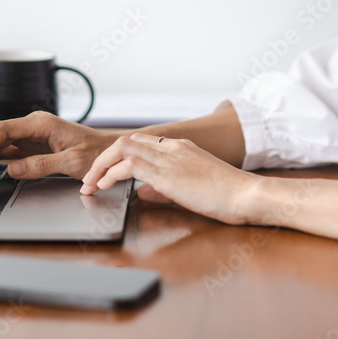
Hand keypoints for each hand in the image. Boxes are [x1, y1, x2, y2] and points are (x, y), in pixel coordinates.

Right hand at [0, 111, 120, 188]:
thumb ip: (42, 165)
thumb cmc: (97, 153)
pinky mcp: (29, 146)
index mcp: (40, 123)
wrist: (110, 151)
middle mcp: (31, 126)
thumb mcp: (73, 162)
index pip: (1, 130)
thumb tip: (12, 169)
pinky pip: (2, 150)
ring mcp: (28, 135)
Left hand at [79, 134, 259, 225]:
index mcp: (181, 148)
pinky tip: (104, 186)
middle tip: (89, 179)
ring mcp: (170, 158)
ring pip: (122, 149)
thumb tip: (142, 191)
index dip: (117, 157)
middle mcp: (173, 148)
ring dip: (100, 166)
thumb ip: (165, 188)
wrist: (248, 195)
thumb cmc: (229, 196)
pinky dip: (111, 174)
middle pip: (126, 142)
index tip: (104, 172)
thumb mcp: (192, 189)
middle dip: (102, 160)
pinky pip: (129, 166)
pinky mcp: (168, 174)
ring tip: (89, 184)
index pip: (140, 144)